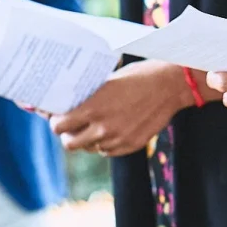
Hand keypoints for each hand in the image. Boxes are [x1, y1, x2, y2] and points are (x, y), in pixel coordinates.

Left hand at [49, 61, 206, 156]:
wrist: (171, 84)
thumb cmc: (139, 75)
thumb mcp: (110, 81)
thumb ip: (90, 96)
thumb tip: (69, 104)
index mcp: (94, 106)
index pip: (59, 125)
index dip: (55, 122)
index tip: (55, 117)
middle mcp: (103, 126)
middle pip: (70, 143)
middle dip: (67, 134)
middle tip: (70, 125)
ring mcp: (117, 139)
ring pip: (89, 148)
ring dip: (87, 138)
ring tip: (93, 125)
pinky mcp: (130, 146)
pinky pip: (107, 150)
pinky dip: (105, 142)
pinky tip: (111, 128)